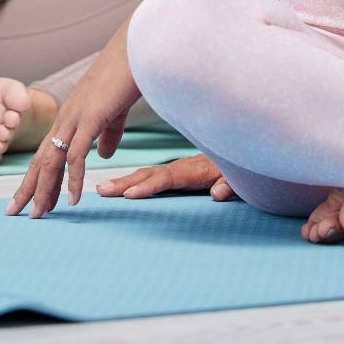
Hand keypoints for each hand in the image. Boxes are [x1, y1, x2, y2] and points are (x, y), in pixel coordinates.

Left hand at [6, 30, 140, 218]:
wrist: (134, 51)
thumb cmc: (125, 79)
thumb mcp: (114, 114)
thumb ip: (107, 136)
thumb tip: (102, 157)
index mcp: (68, 119)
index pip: (44, 154)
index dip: (34, 177)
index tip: (26, 200)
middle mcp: (65, 119)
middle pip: (39, 160)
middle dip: (27, 189)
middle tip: (14, 213)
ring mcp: (75, 118)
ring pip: (51, 161)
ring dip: (44, 190)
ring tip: (39, 214)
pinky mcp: (90, 118)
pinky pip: (77, 155)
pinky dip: (74, 179)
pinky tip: (74, 199)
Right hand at [97, 154, 236, 201]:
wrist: (242, 148)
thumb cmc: (240, 166)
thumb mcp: (239, 177)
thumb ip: (229, 184)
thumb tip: (218, 194)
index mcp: (193, 171)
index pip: (166, 179)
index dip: (148, 187)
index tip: (129, 195)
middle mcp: (180, 168)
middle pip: (148, 175)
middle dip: (124, 183)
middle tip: (101, 191)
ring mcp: (176, 169)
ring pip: (145, 174)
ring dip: (123, 181)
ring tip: (102, 189)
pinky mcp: (175, 172)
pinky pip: (150, 176)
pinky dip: (132, 179)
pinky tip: (118, 186)